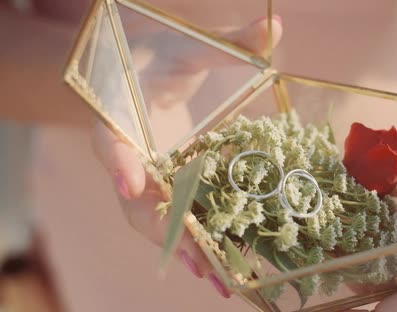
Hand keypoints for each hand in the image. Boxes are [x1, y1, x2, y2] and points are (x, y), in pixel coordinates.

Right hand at [91, 16, 282, 296]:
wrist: (137, 72)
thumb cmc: (156, 55)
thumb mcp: (189, 43)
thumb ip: (229, 40)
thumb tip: (275, 27)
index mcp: (117, 116)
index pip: (109, 140)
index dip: (119, 163)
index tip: (133, 186)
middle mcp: (128, 155)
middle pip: (137, 198)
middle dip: (166, 228)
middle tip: (197, 258)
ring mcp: (146, 175)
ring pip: (156, 217)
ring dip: (185, 248)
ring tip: (219, 278)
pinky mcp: (166, 185)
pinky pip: (177, 215)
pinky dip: (198, 239)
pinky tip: (226, 263)